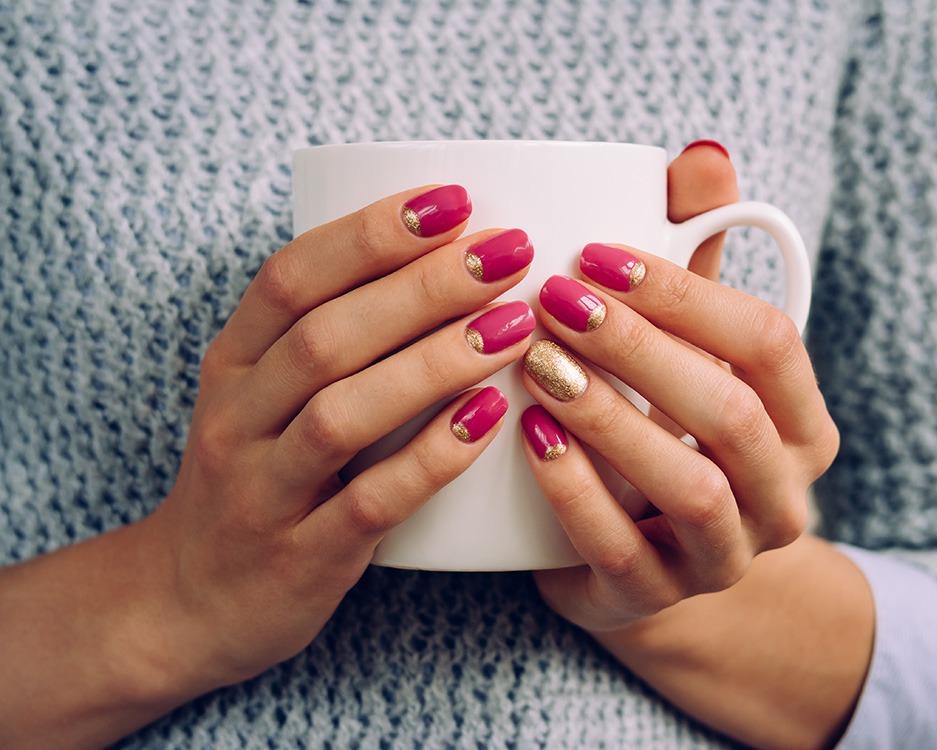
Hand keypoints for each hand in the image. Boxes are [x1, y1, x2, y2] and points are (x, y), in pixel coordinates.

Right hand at [137, 185, 535, 690]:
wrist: (189, 601)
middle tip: (506, 253)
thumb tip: (447, 263)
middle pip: (325, 335)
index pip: (290, 278)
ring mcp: (263, 491)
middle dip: (421, 287)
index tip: (453, 200)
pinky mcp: (301, 557)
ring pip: (343, 413)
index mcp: (231, 363)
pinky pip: (370, 502)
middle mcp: (236, 418)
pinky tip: (489, 417)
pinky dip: (432, 457)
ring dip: (434, 363)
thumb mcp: (264, 398)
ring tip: (512, 327)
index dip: (370, 233)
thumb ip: (331, 337)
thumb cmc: (258, 476)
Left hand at [522, 146, 838, 633]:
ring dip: (610, 416)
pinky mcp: (655, 599)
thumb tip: (702, 155)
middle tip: (554, 297)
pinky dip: (574, 491)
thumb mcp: (690, 346)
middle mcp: (780, 494)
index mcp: (801, 421)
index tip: (597, 251)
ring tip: (538, 363)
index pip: (768, 341)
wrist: (646, 556)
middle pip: (731, 412)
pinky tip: (526, 436)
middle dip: (641, 347)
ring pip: (688, 487)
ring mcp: (722, 558)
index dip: (686, 291)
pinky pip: (621, 551)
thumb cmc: (665, 427)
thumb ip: (699, 258)